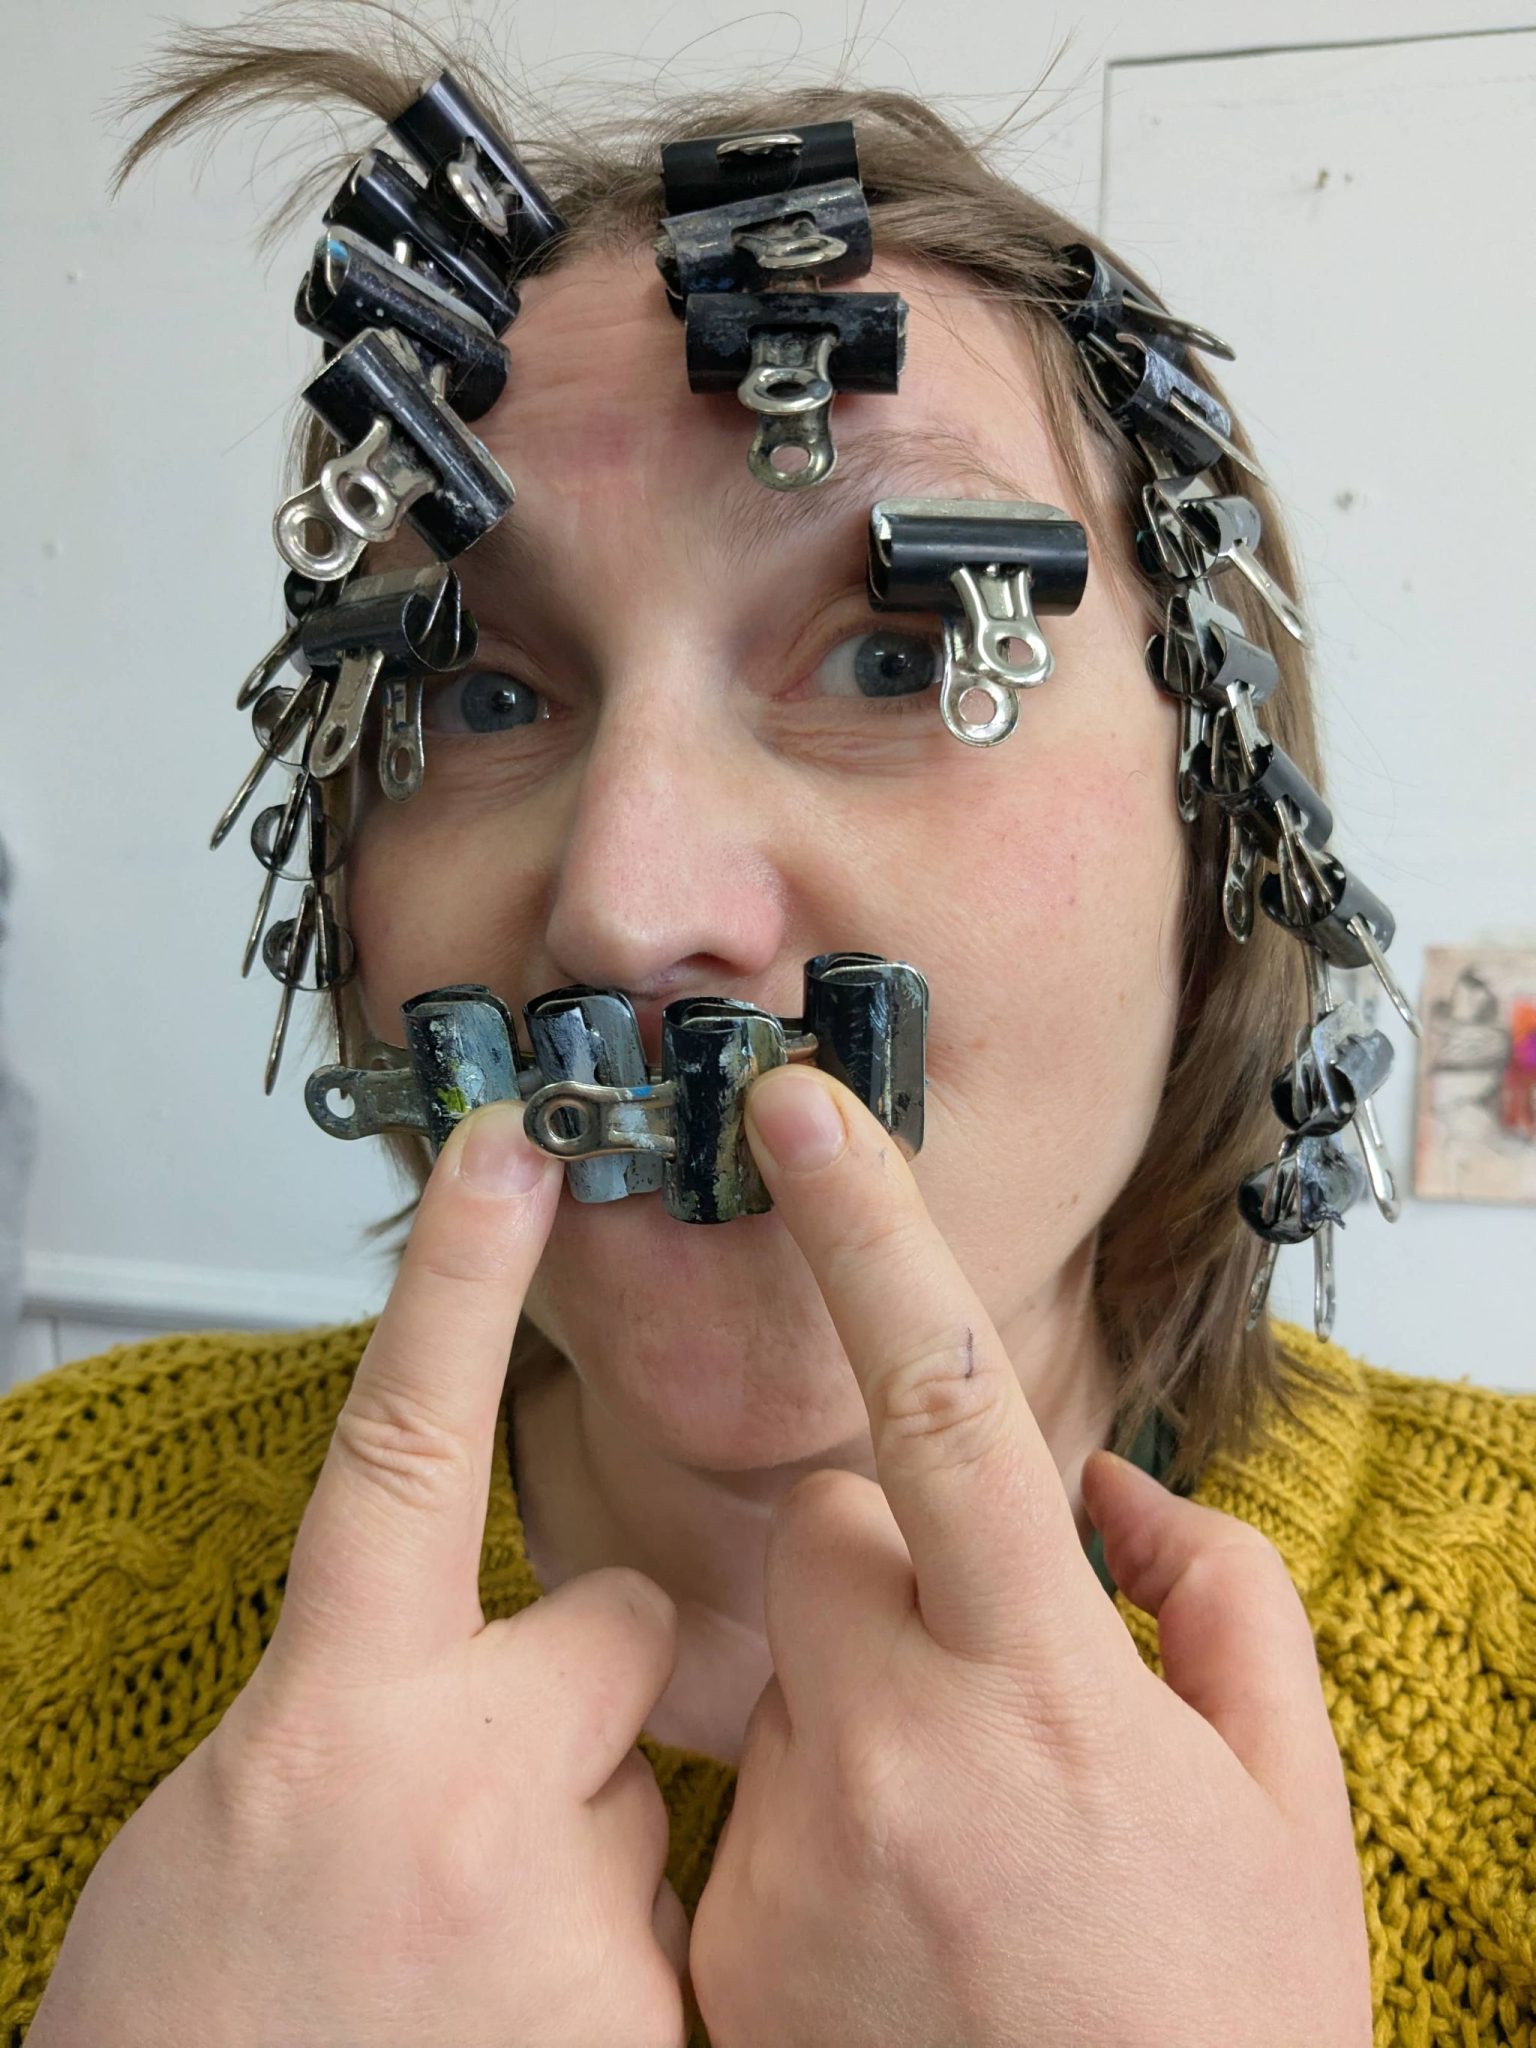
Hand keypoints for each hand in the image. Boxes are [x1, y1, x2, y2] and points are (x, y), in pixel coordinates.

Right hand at [29, 1102, 693, 2047]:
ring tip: (469, 1968)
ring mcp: (577, 1916)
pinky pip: (676, 1926)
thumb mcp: (227, 1831)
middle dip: (574, 1684)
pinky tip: (518, 2033)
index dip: (457, 1282)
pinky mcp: (660, 2024)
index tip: (507, 1154)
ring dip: (582, 1854)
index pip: (408, 1443)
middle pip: (616, 1627)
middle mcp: (469, 1794)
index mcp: (337, 1720)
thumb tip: (418, 1666)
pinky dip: (611, 1971)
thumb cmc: (200, 2039)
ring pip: (643, 1794)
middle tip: (477, 1802)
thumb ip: (346, 1713)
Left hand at [688, 1065, 1371, 2047]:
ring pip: (785, 1664)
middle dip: (887, 1552)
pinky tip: (900, 1924)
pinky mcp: (725, 1940)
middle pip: (824, 1525)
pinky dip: (812, 1818)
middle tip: (984, 1673)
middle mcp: (891, 1752)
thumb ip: (1222, 1601)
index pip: (942, 1397)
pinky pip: (744, 1797)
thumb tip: (1121, 1492)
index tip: (798, 1106)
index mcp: (1045, 1687)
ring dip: (856, 1697)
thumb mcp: (1290, 1805)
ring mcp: (791, 1854)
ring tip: (960, 1841)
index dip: (867, 1230)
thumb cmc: (1225, 2034)